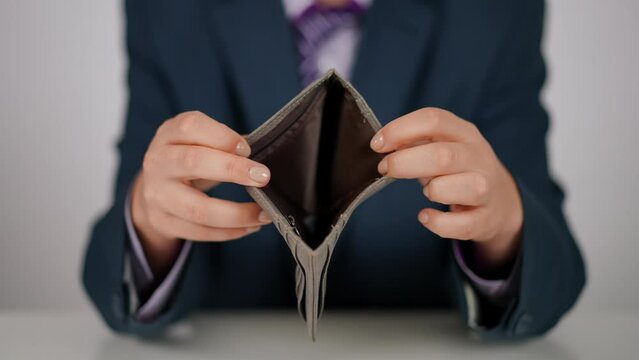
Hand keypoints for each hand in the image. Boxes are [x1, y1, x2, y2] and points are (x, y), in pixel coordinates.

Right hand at [131, 111, 271, 274]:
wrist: (153, 190)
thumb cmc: (188, 160)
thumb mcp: (199, 143)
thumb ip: (225, 144)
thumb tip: (266, 152)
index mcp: (169, 135)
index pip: (190, 126)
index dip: (222, 136)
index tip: (248, 149)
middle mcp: (158, 162)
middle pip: (193, 162)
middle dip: (233, 170)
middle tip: (264, 177)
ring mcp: (157, 195)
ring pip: (198, 208)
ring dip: (237, 214)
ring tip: (265, 213)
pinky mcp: (162, 222)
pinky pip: (199, 232)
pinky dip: (230, 232)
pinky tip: (251, 226)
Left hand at [370, 108, 522, 268]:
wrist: (500, 201)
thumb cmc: (458, 170)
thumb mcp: (442, 146)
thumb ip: (414, 142)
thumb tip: (381, 144)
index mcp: (464, 133)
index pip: (434, 120)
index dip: (400, 129)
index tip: (378, 144)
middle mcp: (478, 158)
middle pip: (443, 155)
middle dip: (405, 162)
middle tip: (385, 169)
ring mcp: (486, 189)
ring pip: (462, 186)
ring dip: (434, 190)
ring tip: (426, 191)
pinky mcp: (485, 220)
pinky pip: (461, 225)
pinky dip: (438, 223)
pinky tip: (425, 216)